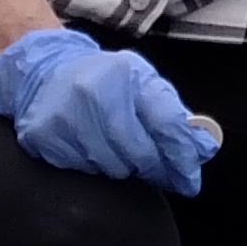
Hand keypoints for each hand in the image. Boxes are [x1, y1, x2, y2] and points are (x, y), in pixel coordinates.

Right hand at [0, 28, 213, 194]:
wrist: (44, 70)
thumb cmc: (101, 79)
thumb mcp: (142, 81)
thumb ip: (172, 113)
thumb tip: (202, 148)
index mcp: (128, 74)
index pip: (167, 123)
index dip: (182, 155)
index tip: (189, 176)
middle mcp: (95, 93)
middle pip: (139, 152)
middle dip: (154, 167)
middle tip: (159, 172)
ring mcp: (66, 116)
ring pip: (112, 166)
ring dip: (122, 166)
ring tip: (117, 149)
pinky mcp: (44, 136)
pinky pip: (82, 168)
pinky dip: (93, 165)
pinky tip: (90, 146)